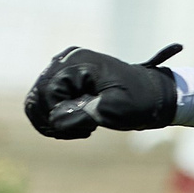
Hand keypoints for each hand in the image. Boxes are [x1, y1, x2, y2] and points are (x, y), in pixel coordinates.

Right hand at [24, 44, 183, 138]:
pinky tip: (75, 126)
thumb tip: (55, 120)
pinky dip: (55, 117)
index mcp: (77, 63)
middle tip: (82, 131)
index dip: (59, 115)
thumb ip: (84, 114)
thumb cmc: (140, 101)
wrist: (156, 97)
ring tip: (80, 129)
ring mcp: (64, 70)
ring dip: (53, 120)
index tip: (86, 128)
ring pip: (38, 100)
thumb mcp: (115, 110)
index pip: (48, 91)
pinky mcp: (66, 81)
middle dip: (54, 119)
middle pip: (38, 95)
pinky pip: (45, 101)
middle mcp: (66, 61)